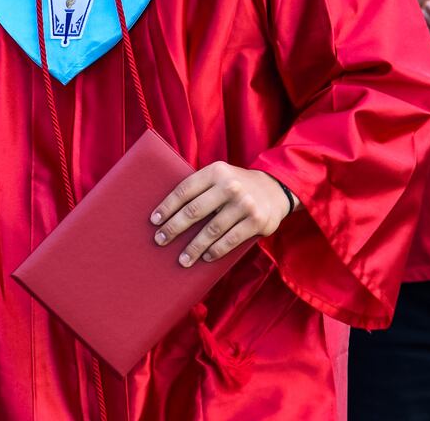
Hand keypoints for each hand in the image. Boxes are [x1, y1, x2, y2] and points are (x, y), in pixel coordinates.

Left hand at [150, 163, 292, 267]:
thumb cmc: (236, 185)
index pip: (185, 190)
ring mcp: (245, 204)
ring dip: (194, 247)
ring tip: (182, 259)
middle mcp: (230, 186)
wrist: (275, 189)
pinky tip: (205, 257)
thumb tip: (168, 211)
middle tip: (160, 241)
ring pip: (211, 230)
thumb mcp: (219, 176)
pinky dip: (215, 250)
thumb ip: (201, 188)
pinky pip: (230, 240)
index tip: (154, 221)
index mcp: (216, 171)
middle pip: (194, 211)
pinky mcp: (257, 221)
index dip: (167, 207)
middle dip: (174, 228)